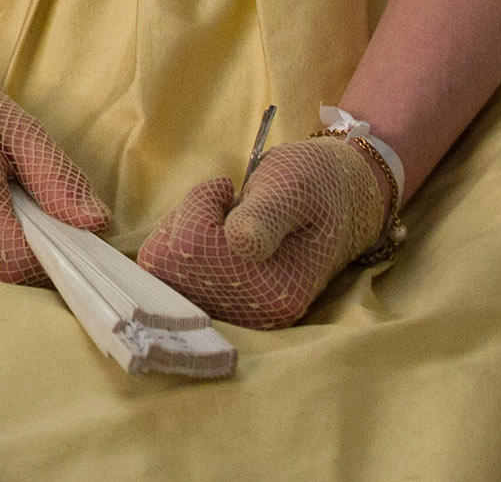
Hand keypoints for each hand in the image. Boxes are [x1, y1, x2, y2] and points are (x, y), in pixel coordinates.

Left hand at [135, 133, 393, 329]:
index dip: (199, 205)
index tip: (228, 189)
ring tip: (221, 219)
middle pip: (172, 260)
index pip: (193, 246)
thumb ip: (267, 216)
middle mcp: (254, 316)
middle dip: (188, 218)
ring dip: (181, 232)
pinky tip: (211, 234)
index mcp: (276, 291)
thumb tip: (241, 242)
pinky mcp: (222, 308)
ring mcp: (237, 316)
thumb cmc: (312, 185)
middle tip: (225, 203)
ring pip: (165, 270)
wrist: (335, 202)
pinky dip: (177, 245)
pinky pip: (167, 276)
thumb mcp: (292, 187)